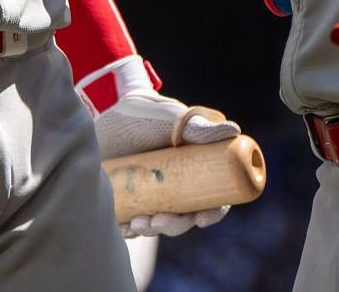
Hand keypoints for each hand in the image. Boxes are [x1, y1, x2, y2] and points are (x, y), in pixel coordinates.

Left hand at [85, 56, 240, 238]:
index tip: (202, 219)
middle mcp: (176, 185)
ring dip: (151, 229)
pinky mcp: (127, 198)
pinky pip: (131, 222)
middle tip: (158, 221)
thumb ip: (199, 127)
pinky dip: (129, 230)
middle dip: (174, 225)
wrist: (104, 109)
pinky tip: (123, 228)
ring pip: (158, 223)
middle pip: (184, 216)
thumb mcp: (172, 117)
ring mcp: (151, 193)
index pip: (213, 197)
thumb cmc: (146, 110)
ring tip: (136, 223)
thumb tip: (234, 131)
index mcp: (195, 169)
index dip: (213, 212)